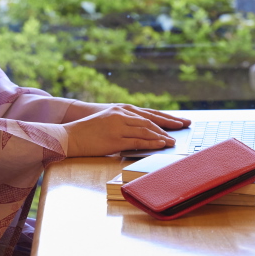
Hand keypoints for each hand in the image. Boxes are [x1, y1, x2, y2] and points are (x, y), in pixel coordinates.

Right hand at [63, 105, 188, 156]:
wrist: (71, 134)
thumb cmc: (89, 129)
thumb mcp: (109, 119)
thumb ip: (124, 121)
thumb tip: (142, 130)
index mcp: (122, 110)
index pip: (149, 113)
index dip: (165, 117)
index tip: (179, 121)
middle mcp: (122, 115)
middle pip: (151, 120)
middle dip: (169, 124)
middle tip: (184, 127)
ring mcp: (119, 127)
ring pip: (146, 130)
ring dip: (162, 136)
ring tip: (173, 141)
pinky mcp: (115, 139)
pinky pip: (137, 142)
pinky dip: (151, 143)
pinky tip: (160, 145)